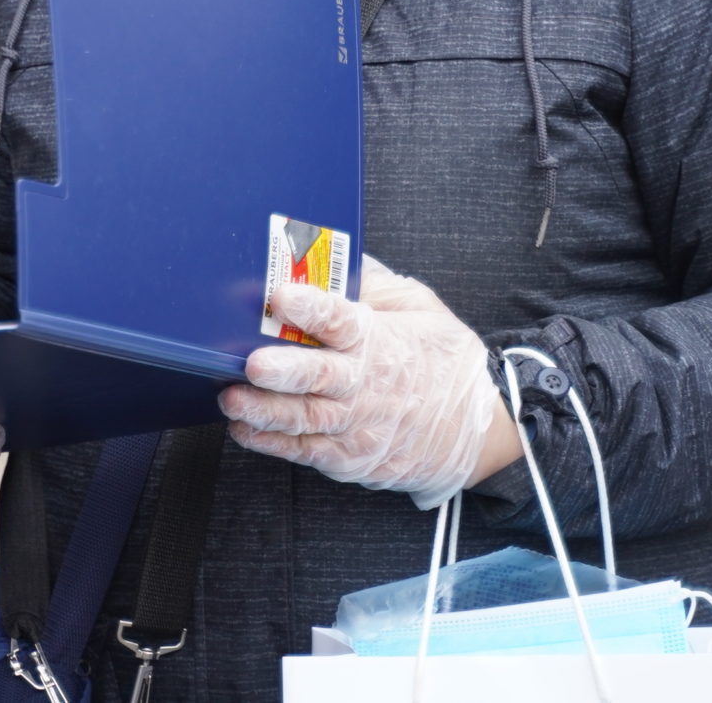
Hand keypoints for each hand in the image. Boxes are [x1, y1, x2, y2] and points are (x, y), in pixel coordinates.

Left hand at [219, 257, 512, 498]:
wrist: (478, 430)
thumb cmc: (444, 361)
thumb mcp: (421, 309)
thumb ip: (375, 283)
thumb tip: (335, 253)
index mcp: (381, 340)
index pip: (343, 321)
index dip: (311, 309)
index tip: (281, 297)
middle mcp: (366, 385)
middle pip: (320, 377)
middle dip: (284, 371)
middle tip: (252, 364)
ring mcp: (358, 426)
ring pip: (307, 420)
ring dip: (266, 411)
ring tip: (233, 399)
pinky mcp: (351, 457)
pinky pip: (308, 452)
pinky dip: (275, 444)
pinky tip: (246, 430)